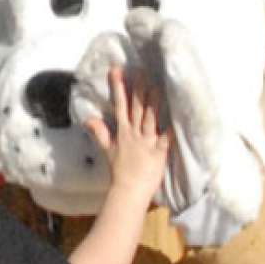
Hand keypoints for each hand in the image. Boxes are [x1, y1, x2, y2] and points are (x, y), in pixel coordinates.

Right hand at [84, 67, 168, 202]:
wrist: (128, 191)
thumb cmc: (120, 172)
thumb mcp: (108, 151)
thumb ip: (100, 133)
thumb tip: (88, 119)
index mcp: (123, 133)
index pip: (120, 106)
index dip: (119, 88)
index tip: (117, 72)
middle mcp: (134, 135)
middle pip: (136, 109)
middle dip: (137, 90)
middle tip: (140, 72)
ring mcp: (147, 143)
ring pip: (150, 119)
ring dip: (152, 103)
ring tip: (156, 86)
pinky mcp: (159, 153)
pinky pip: (166, 140)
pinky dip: (170, 130)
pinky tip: (176, 118)